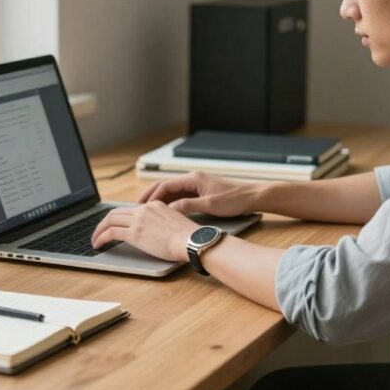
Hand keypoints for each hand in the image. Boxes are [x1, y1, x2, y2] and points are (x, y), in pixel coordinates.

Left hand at [90, 201, 197, 261]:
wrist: (192, 240)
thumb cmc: (189, 238)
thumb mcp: (175, 223)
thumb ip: (162, 223)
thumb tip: (156, 233)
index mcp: (155, 205)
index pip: (130, 209)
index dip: (119, 217)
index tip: (114, 225)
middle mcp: (144, 209)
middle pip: (116, 212)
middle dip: (104, 222)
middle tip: (99, 231)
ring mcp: (138, 220)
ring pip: (110, 220)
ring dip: (99, 230)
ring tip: (94, 240)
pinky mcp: (134, 233)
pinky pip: (111, 232)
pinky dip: (101, 238)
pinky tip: (98, 244)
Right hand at [138, 171, 261, 216]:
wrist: (252, 196)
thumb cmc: (234, 199)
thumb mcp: (210, 205)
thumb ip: (188, 205)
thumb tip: (169, 208)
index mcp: (193, 178)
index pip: (165, 185)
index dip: (152, 196)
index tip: (142, 207)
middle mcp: (193, 178)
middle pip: (165, 185)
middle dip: (151, 195)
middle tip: (137, 208)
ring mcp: (197, 184)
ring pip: (172, 191)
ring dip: (159, 200)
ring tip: (147, 211)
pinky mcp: (201, 191)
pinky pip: (180, 195)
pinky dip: (170, 202)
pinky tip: (165, 211)